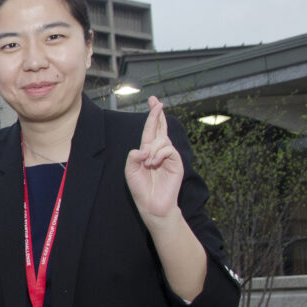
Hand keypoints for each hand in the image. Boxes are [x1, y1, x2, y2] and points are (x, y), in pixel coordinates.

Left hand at [125, 96, 183, 220]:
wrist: (152, 204)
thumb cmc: (141, 188)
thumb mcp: (130, 171)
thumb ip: (133, 157)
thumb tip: (143, 148)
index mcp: (147, 151)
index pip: (151, 130)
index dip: (152, 116)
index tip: (154, 101)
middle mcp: (159, 151)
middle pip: (160, 128)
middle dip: (158, 114)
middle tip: (157, 102)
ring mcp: (169, 156)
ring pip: (162, 140)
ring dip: (152, 149)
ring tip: (148, 162)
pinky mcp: (176, 162)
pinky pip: (168, 149)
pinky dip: (159, 154)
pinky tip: (154, 163)